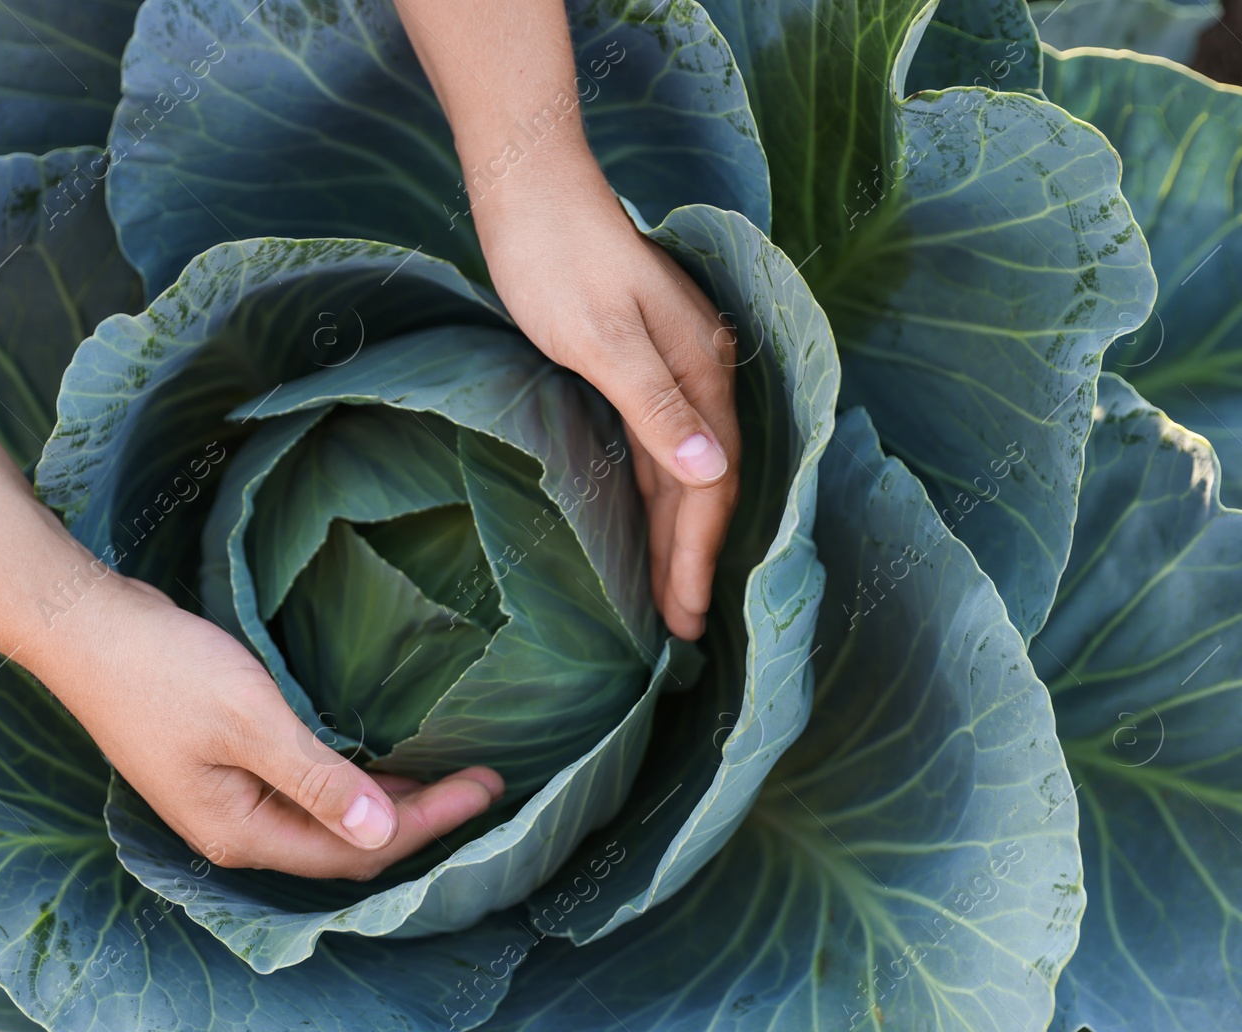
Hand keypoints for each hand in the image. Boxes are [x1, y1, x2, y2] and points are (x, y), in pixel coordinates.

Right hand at [26, 572, 503, 878]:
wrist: (84, 627)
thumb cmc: (163, 670)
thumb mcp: (251, 723)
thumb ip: (319, 781)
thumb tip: (384, 832)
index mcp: (241, 832)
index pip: (356, 850)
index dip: (427, 824)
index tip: (486, 789)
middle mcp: (236, 829)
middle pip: (344, 844)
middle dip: (417, 818)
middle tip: (483, 785)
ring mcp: (227, 799)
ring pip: (325, 817)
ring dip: (386, 800)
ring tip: (448, 777)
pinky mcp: (223, 765)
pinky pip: (303, 789)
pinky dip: (349, 779)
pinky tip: (381, 760)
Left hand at [471, 148, 739, 640]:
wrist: (529, 187)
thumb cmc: (558, 259)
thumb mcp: (604, 336)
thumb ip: (656, 406)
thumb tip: (712, 476)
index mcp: (700, 369)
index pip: (709, 484)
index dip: (698, 554)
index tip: (685, 617)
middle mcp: (696, 373)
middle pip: (702, 486)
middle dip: (691, 561)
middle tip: (681, 634)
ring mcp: (668, 370)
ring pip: (678, 473)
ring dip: (673, 537)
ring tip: (666, 601)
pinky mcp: (633, 368)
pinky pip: (653, 451)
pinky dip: (652, 499)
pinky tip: (642, 529)